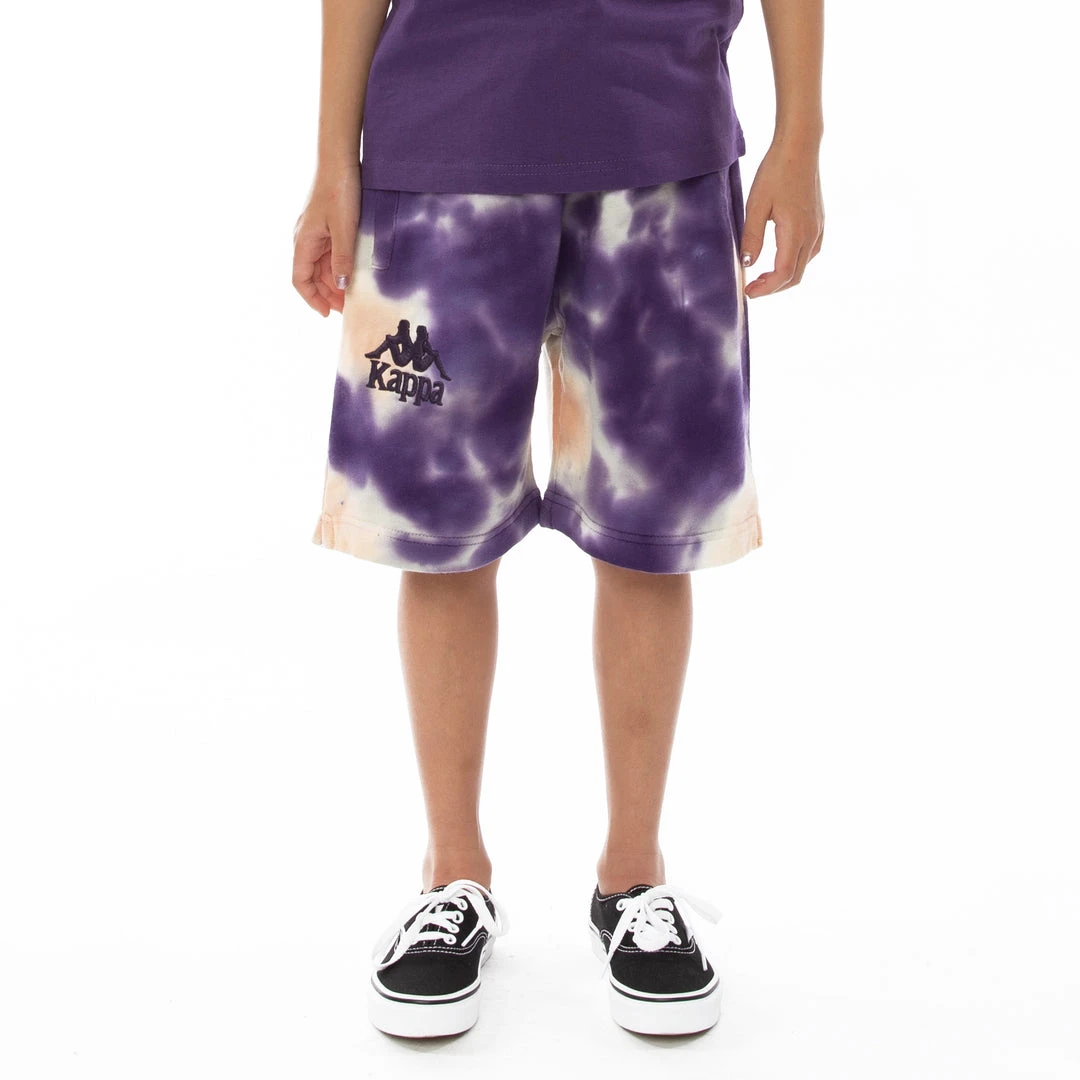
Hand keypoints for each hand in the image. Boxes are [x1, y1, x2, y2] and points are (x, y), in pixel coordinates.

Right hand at [292, 162, 360, 316]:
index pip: (300, 280)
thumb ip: (342, 259)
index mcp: (303, 242)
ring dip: (334, 282)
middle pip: (312, 276)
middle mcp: (305, 239)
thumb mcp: (344, 229)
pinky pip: (328, 253)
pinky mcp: (325, 226)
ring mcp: (315, 233)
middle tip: (348, 308)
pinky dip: (338, 266)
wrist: (340, 160)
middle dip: (327, 294)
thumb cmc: (339, 191)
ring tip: (353, 294)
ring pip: (321, 266)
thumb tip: (340, 285)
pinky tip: (352, 272)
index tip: (327, 314)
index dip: (312, 299)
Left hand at [740, 139, 823, 297]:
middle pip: (795, 276)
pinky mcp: (819, 222)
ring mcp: (818, 228)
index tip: (748, 292)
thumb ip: (752, 237)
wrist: (800, 147)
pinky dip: (793, 263)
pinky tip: (778, 259)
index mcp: (796, 232)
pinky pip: (809, 253)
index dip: (766, 288)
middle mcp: (812, 234)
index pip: (783, 273)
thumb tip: (748, 264)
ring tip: (761, 276)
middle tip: (752, 288)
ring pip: (803, 266)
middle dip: (773, 287)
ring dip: (783, 277)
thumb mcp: (756, 205)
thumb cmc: (776, 172)